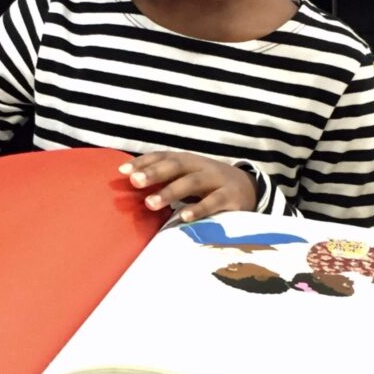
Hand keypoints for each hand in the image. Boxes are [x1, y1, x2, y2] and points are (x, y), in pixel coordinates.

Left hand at [118, 152, 257, 222]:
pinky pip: (214, 202)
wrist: (250, 188)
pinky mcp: (231, 197)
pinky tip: (184, 217)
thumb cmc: (208, 185)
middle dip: (154, 173)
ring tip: (150, 203)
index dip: (144, 162)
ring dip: (170, 192)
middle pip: (176, 165)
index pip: (163, 157)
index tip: (122, 172)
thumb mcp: (188, 177)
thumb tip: (130, 185)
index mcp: (188, 160)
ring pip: (192, 182)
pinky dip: (199, 209)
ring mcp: (217, 180)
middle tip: (134, 181)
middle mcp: (201, 166)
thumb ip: (164, 180)